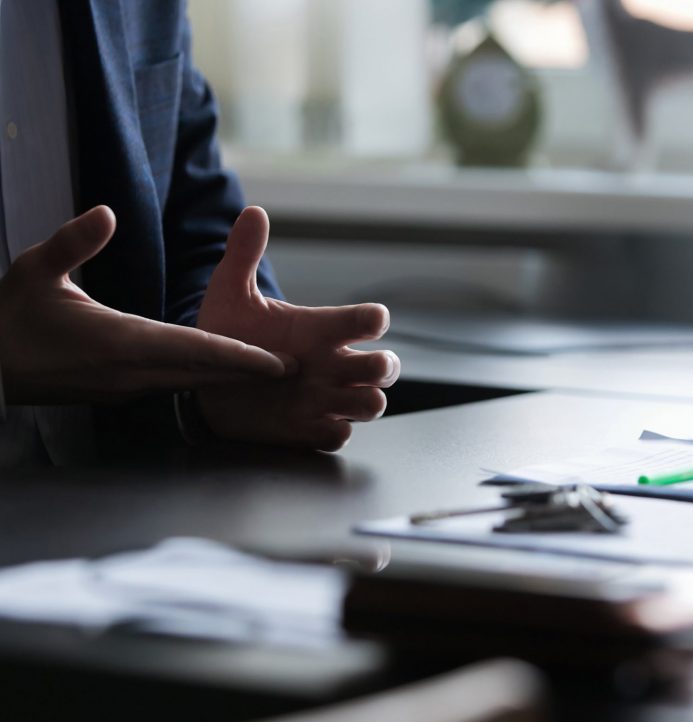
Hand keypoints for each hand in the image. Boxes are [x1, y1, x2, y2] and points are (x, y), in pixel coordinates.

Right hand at [0, 206, 293, 404]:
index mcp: (118, 341)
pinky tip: (227, 377)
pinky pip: (176, 386)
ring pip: (193, 383)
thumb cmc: (10, 317)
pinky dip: (207, 381)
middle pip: (204, 373)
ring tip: (273, 373)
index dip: (237, 356)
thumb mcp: (33, 270)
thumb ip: (73, 242)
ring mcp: (129, 387)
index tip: (274, 362)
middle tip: (293, 369)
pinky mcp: (123, 392)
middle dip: (249, 372)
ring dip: (232, 379)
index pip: (191, 350)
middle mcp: (132, 371)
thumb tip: (106, 211)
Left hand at [196, 207, 400, 451]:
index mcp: (322, 331)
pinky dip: (334, 431)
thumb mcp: (231, 295)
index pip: (368, 321)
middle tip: (365, 366)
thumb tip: (254, 211)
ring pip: (372, 403)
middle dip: (385, 366)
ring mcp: (324, 399)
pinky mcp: (308, 429)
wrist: (202, 384)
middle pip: (386, 367)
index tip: (369, 322)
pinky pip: (339, 436)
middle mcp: (332, 365)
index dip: (375, 320)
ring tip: (336, 397)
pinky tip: (309, 424)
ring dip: (365, 401)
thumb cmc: (226, 336)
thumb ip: (243, 256)